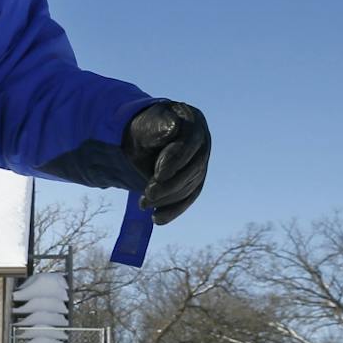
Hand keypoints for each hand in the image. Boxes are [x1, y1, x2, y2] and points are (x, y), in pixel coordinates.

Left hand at [124, 101, 210, 224]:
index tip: (157, 175)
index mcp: (193, 123)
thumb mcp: (146, 124)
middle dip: (170, 185)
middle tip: (148, 194)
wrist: (140, 139)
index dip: (175, 162)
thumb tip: (173, 128)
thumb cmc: (143, 128)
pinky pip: (187, 198)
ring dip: (167, 199)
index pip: (189, 146)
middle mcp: (202, 144)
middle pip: (193, 170)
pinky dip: (173, 210)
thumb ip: (158, 126)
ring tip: (143, 204)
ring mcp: (200, 163)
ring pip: (189, 187)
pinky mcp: (194, 181)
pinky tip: (157, 219)